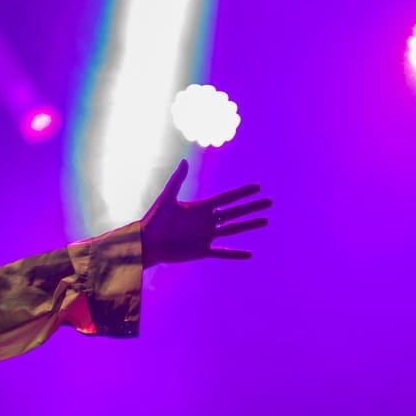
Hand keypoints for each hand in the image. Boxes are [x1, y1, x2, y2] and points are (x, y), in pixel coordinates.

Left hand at [139, 159, 269, 265]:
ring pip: (233, 229)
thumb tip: (184, 161)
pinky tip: (249, 254)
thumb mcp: (167, 199)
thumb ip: (177, 180)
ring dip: (249, 225)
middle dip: (252, 207)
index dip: (242, 193)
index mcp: (201, 207)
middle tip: (269, 202)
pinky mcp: (202, 250)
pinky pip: (222, 252)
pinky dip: (235, 254)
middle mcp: (207, 221)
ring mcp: (206, 236)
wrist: (147, 243)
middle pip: (235, 212)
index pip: (227, 198)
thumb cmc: (154, 220)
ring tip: (265, 221)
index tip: (257, 187)